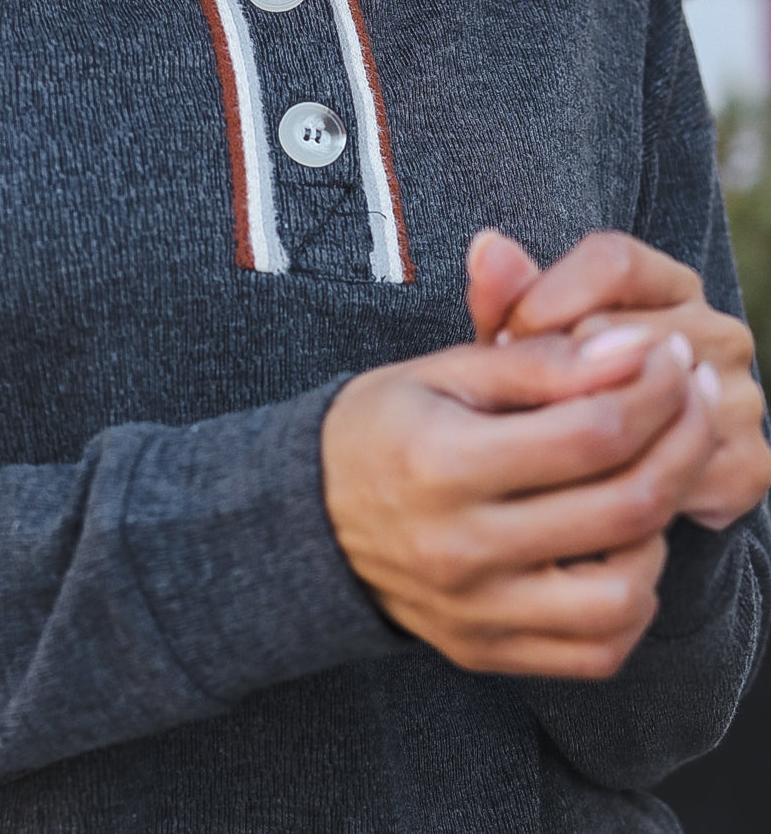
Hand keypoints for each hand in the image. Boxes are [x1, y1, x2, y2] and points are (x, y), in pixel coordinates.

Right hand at [321, 332, 715, 677]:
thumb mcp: (441, 371)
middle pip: (623, 506)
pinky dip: (633, 597)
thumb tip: (633, 350)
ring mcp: (476, 611)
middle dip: (683, 440)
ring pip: (624, 593)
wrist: (308, 517)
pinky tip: (624, 544)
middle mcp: (460, 548)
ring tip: (651, 477)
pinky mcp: (487, 651)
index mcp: (442, 463)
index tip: (669, 355)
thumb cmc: (380, 428)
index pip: (590, 432)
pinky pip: (598, 649)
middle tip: (693, 398)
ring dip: (661, 528)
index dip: (652, 389)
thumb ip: (537, 360)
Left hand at [467, 229, 770, 530]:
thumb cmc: (552, 392)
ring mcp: (740, 397)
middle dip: (562, 372)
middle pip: (634, 334)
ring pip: (661, 409)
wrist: (605, 475)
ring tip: (540, 444)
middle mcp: (718, 332)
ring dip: (592, 432)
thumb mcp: (523, 343)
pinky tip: (583, 490)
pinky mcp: (749, 465)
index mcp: (668, 284)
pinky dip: (627, 487)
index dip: (547, 299)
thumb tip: (486, 246)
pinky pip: (686, 474)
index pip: (614, 262)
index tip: (501, 340)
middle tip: (510, 403)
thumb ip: (506, 297)